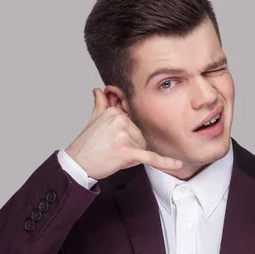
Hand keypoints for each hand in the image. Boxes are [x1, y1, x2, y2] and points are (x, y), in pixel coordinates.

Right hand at [64, 87, 182, 179]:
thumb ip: (101, 104)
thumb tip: (99, 90)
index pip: (134, 123)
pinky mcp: (127, 152)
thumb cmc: (86, 144)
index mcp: (115, 112)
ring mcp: (124, 136)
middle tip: (110, 150)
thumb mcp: (94, 120)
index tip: (114, 140)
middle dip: (130, 146)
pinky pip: (150, 157)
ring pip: (142, 147)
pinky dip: (164, 162)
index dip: (127, 135)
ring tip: (113, 155)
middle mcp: (120, 121)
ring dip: (132, 155)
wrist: (77, 164)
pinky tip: (177, 164)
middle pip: (140, 135)